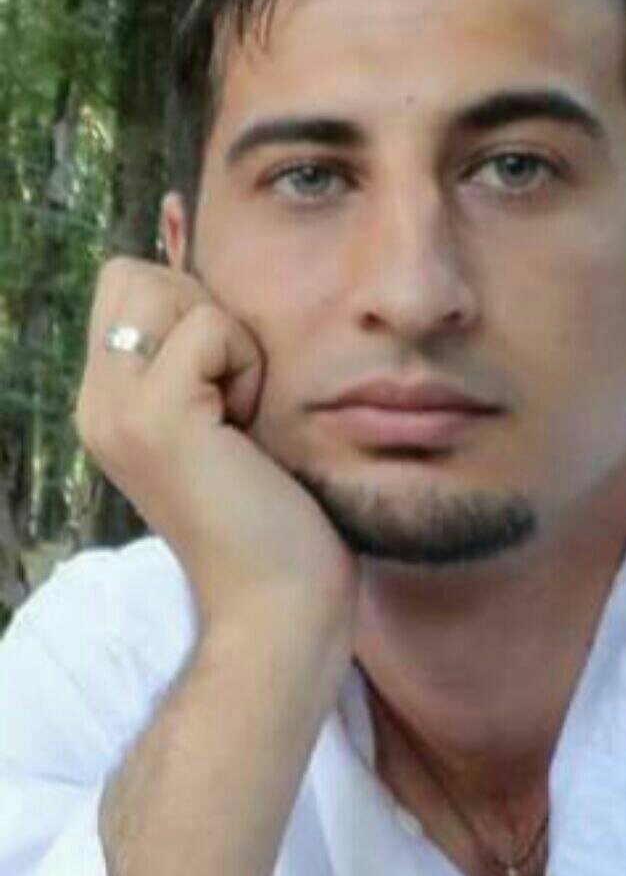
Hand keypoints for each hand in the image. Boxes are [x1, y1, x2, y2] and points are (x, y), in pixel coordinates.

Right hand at [76, 257, 357, 633]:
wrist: (279, 602)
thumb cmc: (275, 513)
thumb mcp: (225, 420)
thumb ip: (202, 361)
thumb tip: (212, 288)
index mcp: (108, 403)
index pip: (124, 284)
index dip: (190, 306)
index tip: (227, 380)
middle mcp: (96, 405)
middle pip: (132, 274)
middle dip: (203, 310)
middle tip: (234, 393)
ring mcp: (117, 412)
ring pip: (164, 289)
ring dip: (227, 338)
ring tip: (240, 414)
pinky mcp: (158, 420)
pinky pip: (207, 328)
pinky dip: (245, 364)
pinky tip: (249, 427)